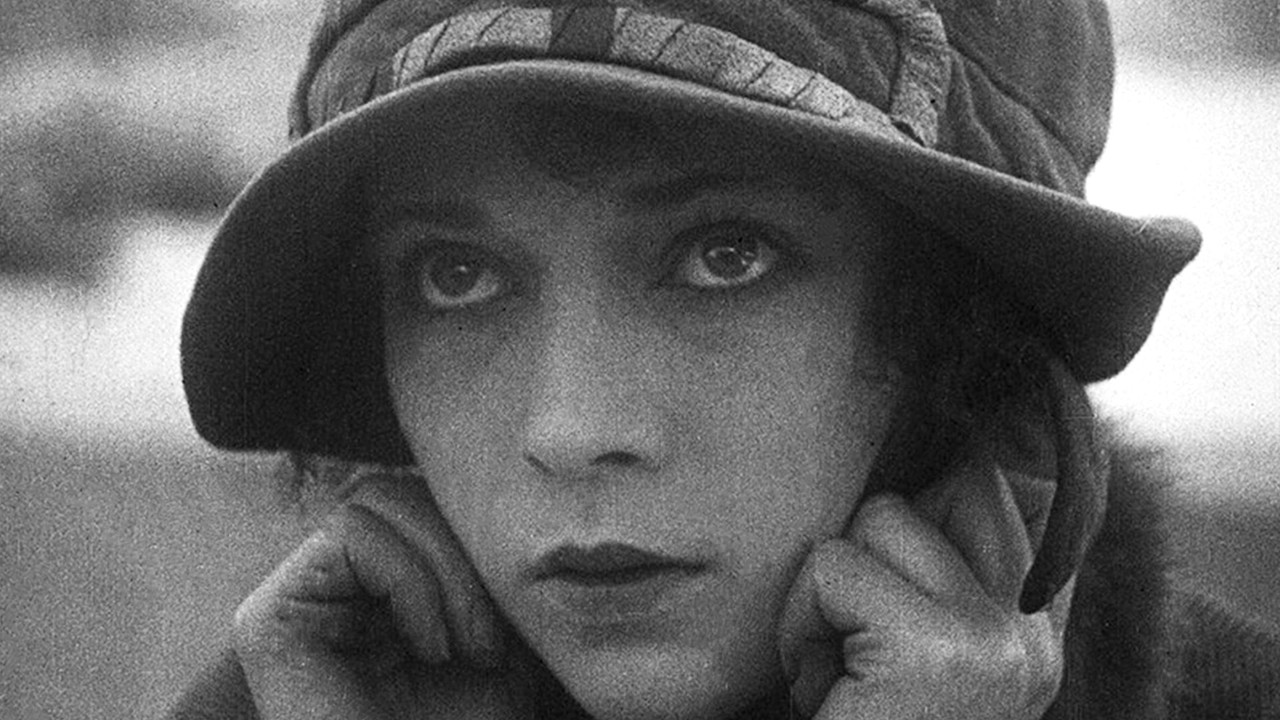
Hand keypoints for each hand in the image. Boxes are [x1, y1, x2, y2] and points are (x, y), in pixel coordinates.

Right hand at [232, 472, 531, 719]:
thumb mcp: (497, 638)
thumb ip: (486, 568)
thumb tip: (506, 499)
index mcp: (377, 587)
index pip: (422, 502)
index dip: (472, 540)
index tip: (511, 618)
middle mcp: (329, 587)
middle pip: (400, 491)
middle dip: (462, 554)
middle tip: (488, 639)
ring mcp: (295, 599)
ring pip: (377, 499)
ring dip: (443, 572)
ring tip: (462, 646)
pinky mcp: (268, 618)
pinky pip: (351, 534)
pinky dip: (411, 581)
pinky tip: (427, 646)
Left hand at [778, 460, 1069, 719]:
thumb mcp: (918, 647)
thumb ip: (939, 572)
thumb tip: (945, 462)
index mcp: (1037, 631)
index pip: (1022, 490)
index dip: (949, 489)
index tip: (911, 526)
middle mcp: (1034, 636)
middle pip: (958, 481)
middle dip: (877, 542)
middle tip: (857, 631)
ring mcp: (996, 642)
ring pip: (882, 518)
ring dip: (827, 588)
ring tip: (836, 664)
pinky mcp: (938, 649)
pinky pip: (832, 569)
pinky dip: (801, 622)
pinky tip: (821, 687)